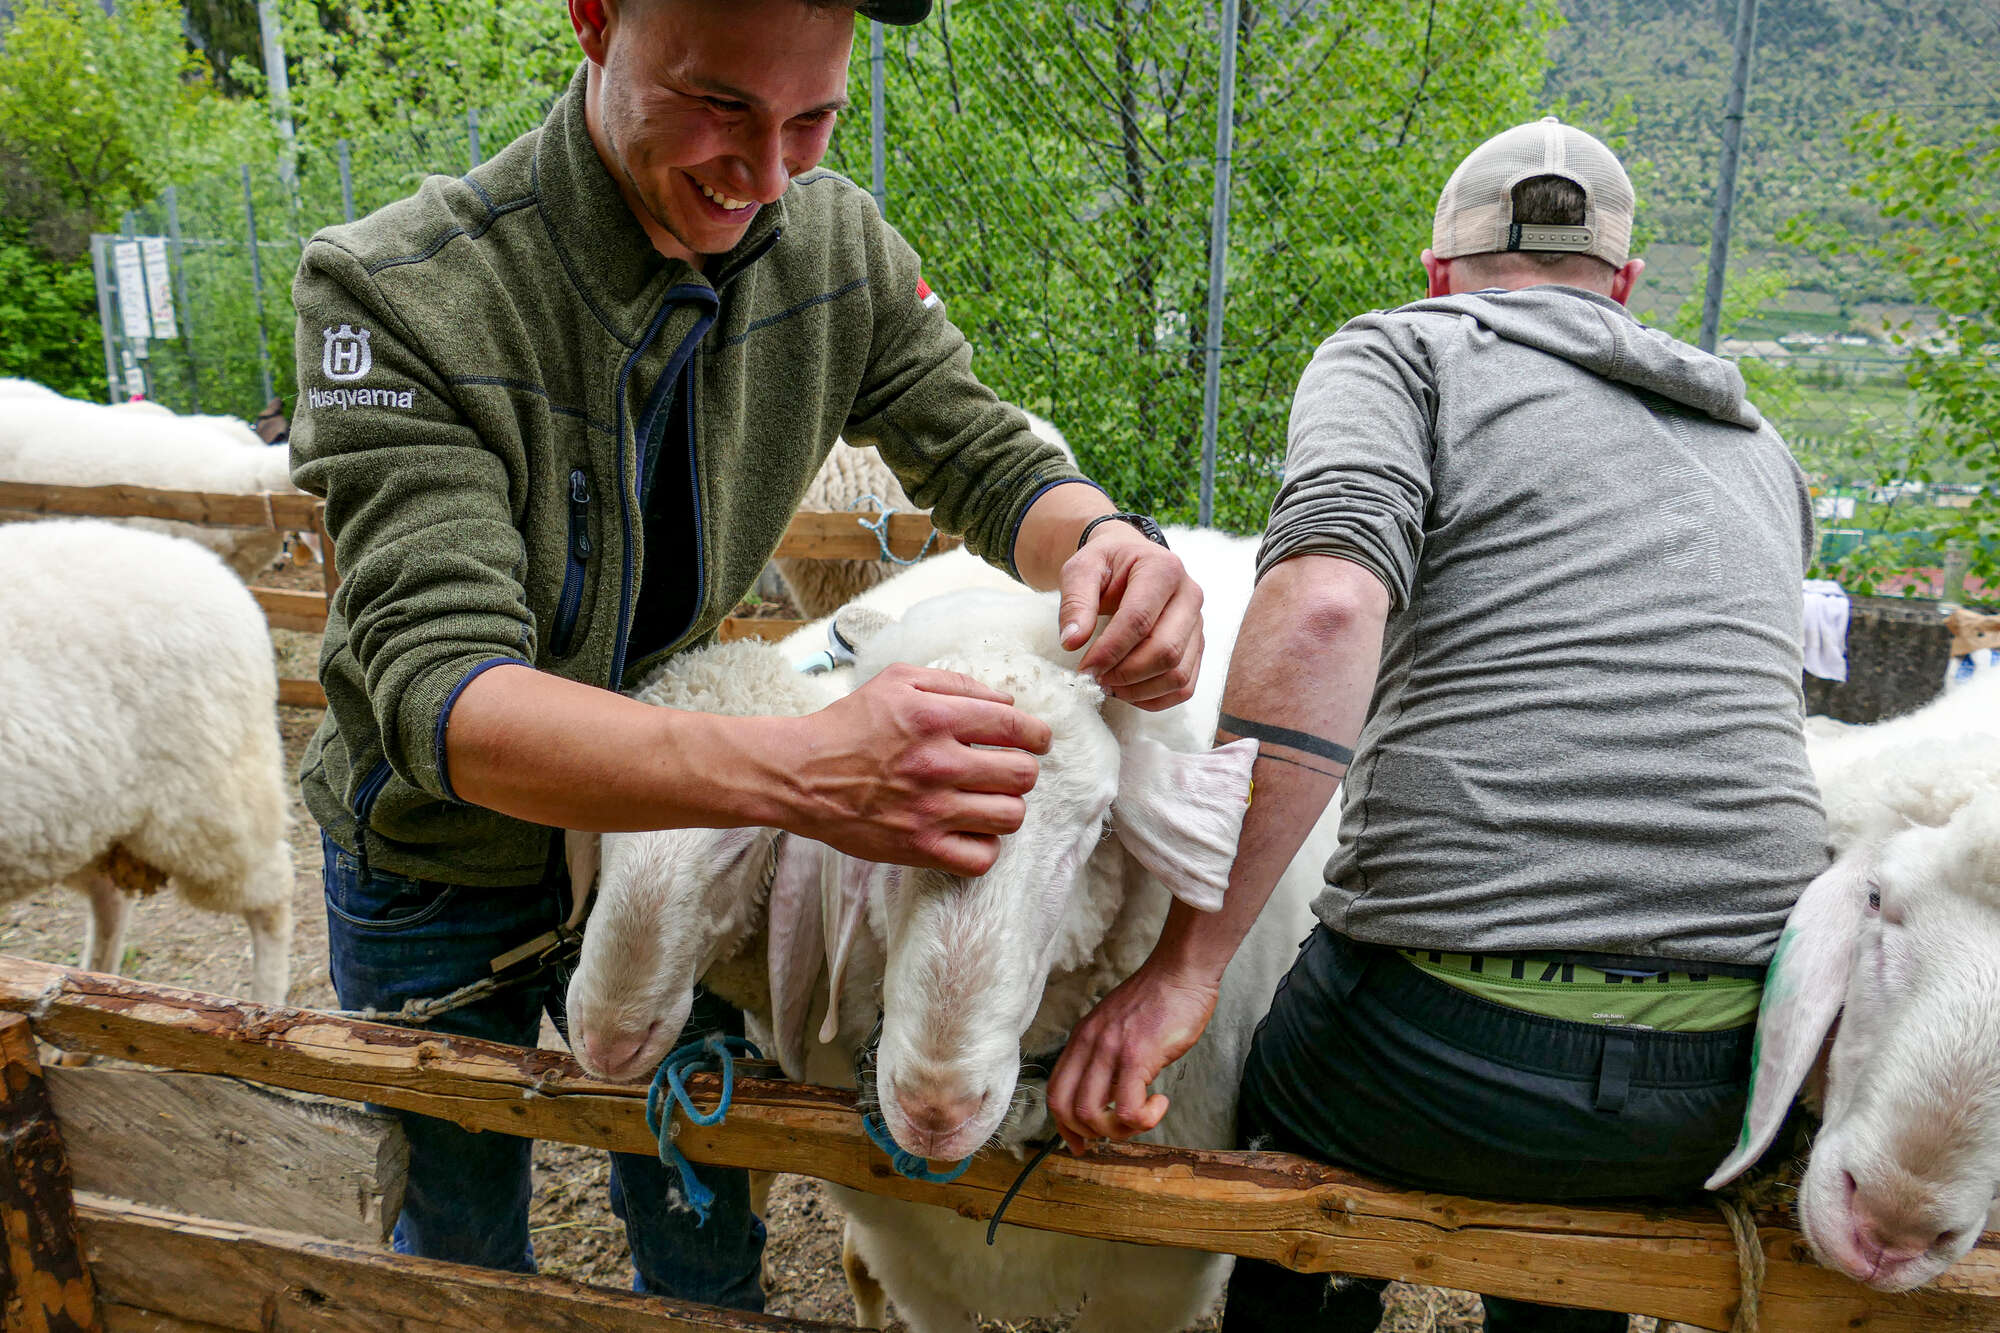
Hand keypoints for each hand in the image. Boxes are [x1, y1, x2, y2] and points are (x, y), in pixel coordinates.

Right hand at [783, 663, 1050, 875]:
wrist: (800, 775)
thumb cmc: (849, 725)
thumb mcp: (897, 681)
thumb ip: (955, 683)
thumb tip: (1007, 700)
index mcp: (936, 718)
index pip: (1016, 726)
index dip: (1038, 734)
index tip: (1037, 740)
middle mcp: (938, 764)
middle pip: (1023, 774)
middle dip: (1022, 769)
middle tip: (1005, 769)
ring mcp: (930, 811)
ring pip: (1011, 816)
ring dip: (1006, 806)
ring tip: (987, 799)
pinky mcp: (919, 848)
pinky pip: (982, 857)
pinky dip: (984, 845)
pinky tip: (970, 829)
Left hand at [1046, 961, 1218, 1153]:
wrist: (1180, 972)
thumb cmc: (1158, 1000)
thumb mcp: (1118, 1027)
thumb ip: (1107, 1058)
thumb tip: (1109, 1096)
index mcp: (1081, 1039)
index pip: (1055, 1092)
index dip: (1064, 1126)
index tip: (1082, 1143)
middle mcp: (1088, 1045)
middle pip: (1065, 1108)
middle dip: (1088, 1133)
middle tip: (1116, 1134)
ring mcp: (1110, 1050)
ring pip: (1091, 1114)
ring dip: (1118, 1131)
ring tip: (1143, 1118)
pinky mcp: (1137, 1056)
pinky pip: (1128, 1109)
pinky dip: (1144, 1120)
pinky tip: (1160, 1104)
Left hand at [1058, 525, 1202, 710]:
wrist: (1129, 558)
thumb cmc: (1106, 564)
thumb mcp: (1082, 568)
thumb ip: (1075, 602)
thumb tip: (1072, 642)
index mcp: (1163, 569)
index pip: (1139, 620)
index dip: (1110, 651)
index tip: (1085, 669)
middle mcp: (1190, 596)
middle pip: (1165, 651)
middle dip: (1126, 674)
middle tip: (1095, 679)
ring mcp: (1197, 624)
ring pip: (1179, 674)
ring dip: (1140, 690)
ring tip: (1109, 685)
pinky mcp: (1196, 646)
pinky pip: (1185, 686)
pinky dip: (1156, 698)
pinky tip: (1128, 691)